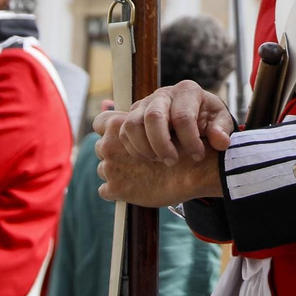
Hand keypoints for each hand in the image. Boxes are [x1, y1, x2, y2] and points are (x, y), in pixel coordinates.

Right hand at [93, 81, 234, 164]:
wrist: (192, 114)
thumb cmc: (207, 118)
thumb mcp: (219, 121)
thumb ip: (222, 130)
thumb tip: (220, 142)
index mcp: (187, 91)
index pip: (183, 116)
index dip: (190, 140)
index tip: (198, 156)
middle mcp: (163, 94)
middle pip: (153, 117)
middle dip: (162, 144)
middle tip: (173, 161)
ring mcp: (145, 103)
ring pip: (132, 124)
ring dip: (144, 147)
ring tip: (160, 160)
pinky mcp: (133, 115)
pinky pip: (123, 132)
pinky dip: (133, 149)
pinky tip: (149, 158)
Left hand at [94, 118, 223, 206]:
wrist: (196, 169)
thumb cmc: (181, 142)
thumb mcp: (159, 120)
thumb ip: (133, 119)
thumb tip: (106, 104)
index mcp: (118, 124)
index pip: (100, 122)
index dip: (109, 129)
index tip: (120, 135)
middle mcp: (108, 144)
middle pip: (102, 147)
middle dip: (117, 152)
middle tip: (141, 158)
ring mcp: (110, 168)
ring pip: (104, 169)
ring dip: (119, 171)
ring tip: (143, 173)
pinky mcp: (115, 189)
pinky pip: (107, 191)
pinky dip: (119, 191)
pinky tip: (138, 187)